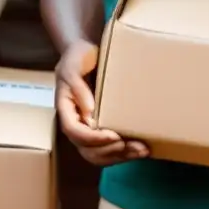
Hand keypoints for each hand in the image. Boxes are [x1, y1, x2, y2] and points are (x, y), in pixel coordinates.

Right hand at [55, 40, 147, 165]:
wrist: (88, 52)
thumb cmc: (79, 56)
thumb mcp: (74, 64)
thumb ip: (78, 86)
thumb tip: (90, 112)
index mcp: (66, 108)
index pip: (74, 131)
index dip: (92, 138)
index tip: (114, 136)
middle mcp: (76, 122)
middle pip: (87, 150)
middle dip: (111, 152)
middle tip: (133, 146)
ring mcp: (89, 128)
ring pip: (99, 154)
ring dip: (121, 156)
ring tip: (142, 151)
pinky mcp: (102, 127)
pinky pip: (110, 148)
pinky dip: (125, 152)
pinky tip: (141, 149)